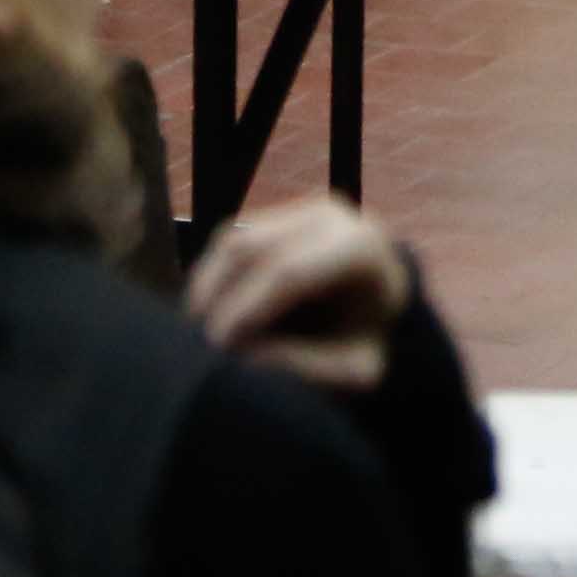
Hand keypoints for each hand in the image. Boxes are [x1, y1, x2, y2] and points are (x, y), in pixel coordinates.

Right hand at [184, 194, 416, 394]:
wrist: (382, 306)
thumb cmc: (370, 341)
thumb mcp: (354, 367)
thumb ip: (305, 365)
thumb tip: (242, 355)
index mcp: (360, 247)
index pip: (289, 272)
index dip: (247, 309)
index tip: (218, 348)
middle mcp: (328, 216)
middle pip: (252, 249)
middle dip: (218, 298)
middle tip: (196, 344)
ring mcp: (298, 208)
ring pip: (233, 240)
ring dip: (207, 287)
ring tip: (193, 332)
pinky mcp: (275, 215)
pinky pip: (229, 240)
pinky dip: (211, 277)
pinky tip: (203, 312)